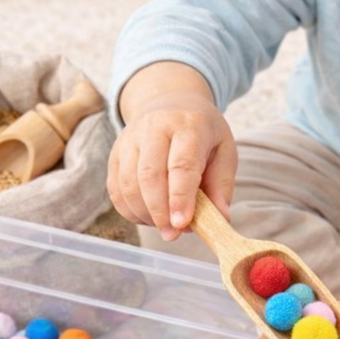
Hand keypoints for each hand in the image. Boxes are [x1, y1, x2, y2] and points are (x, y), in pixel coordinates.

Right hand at [107, 64, 236, 240]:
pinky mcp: (115, 153)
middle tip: (171, 235)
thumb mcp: (224, 151)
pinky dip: (130, 210)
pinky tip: (148, 217)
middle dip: (159, 211)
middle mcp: (155, 128)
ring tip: (163, 226)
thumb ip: (222, 185)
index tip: (182, 224)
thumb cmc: (202, 134)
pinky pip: (116, 189)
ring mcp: (130, 139)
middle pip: (149, 175)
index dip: (180, 197)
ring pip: (128, 183)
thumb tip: (220, 218)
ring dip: (144, 213)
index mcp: (188, 125)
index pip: (181, 164)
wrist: (169, 103)